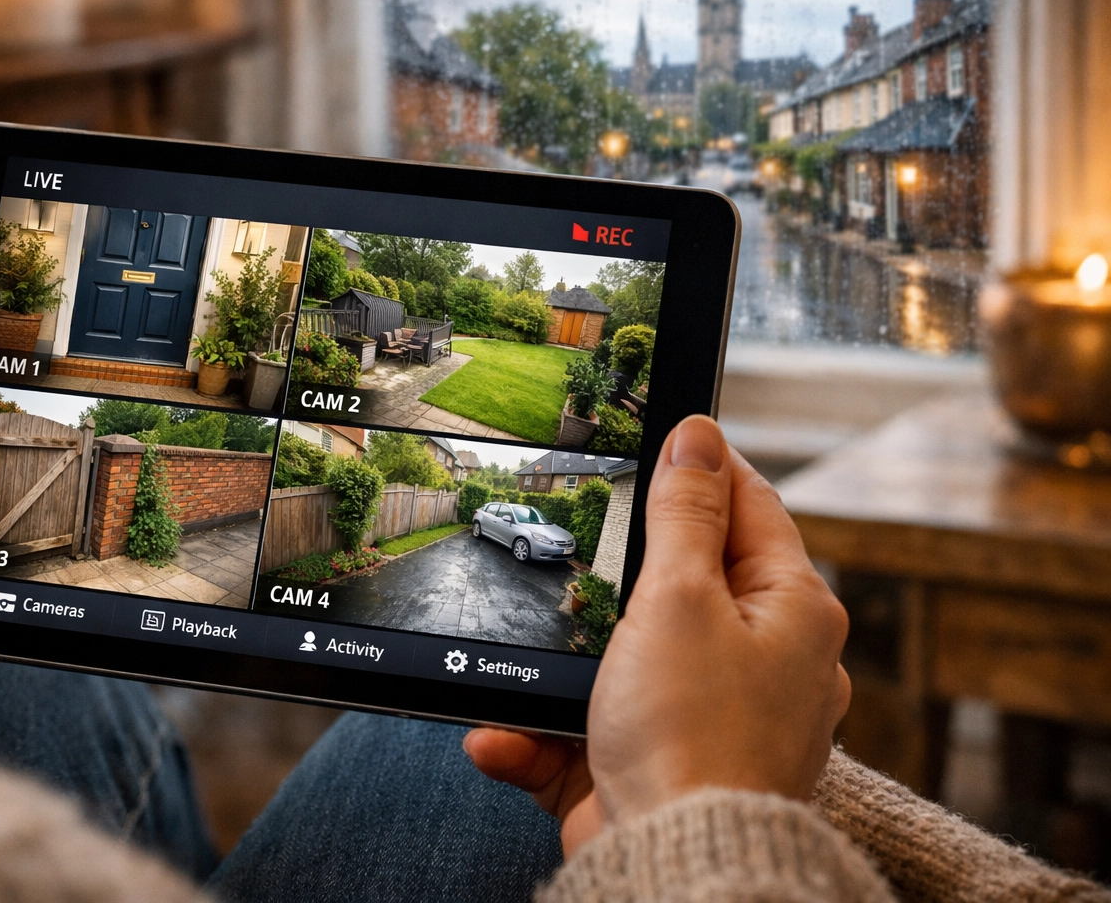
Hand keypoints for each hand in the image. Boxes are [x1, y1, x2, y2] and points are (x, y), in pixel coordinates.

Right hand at [466, 415, 849, 852]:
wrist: (673, 872)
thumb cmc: (690, 735)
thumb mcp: (679, 598)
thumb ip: (682, 514)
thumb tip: (698, 436)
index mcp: (792, 611)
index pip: (751, 508)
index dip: (702, 467)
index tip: (659, 435)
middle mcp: (766, 663)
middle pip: (687, 580)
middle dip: (616, 571)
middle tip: (575, 545)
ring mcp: (712, 719)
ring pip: (625, 658)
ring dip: (564, 662)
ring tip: (525, 657)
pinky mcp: (660, 768)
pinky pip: (591, 731)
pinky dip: (543, 733)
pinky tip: (502, 735)